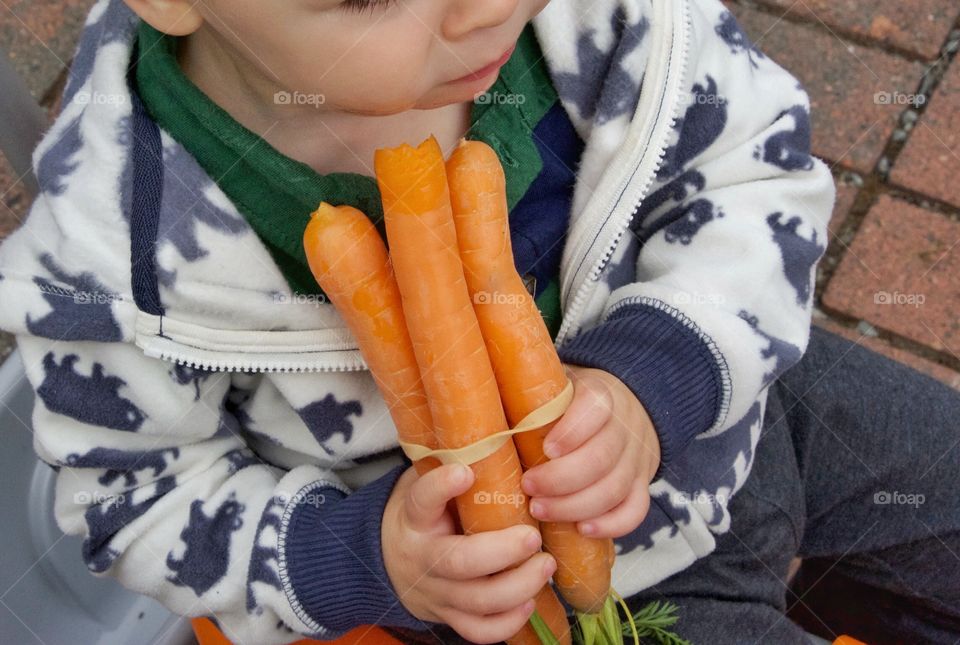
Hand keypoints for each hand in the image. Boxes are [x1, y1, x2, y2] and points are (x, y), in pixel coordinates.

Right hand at [382, 463, 556, 643]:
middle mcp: (422, 557)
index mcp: (414, 517)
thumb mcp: (424, 483)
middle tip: (533, 536)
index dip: (442, 486)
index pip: (422, 500)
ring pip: (477, 600)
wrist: (389, 559)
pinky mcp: (449, 617)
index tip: (465, 472)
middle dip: (502, 552)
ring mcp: (436, 592)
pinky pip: (479, 630)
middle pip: (460, 562)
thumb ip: (452, 466)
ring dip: (519, 586)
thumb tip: (507, 429)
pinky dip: (508, 622)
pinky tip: (530, 601)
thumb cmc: (425, 513)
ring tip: (546, 565)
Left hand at [520, 365, 660, 538]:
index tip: (545, 449)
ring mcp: (635, 460)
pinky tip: (581, 530)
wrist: (620, 410)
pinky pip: (634, 511)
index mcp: (601, 395)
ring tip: (540, 510)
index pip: (596, 409)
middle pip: (602, 457)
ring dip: (576, 505)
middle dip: (562, 478)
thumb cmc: (569, 402)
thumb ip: (527, 395)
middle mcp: (624, 427)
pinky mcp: (641, 486)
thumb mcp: (552, 386)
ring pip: (616, 488)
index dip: (572, 431)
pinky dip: (611, 524)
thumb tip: (474, 411)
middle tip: (528, 486)